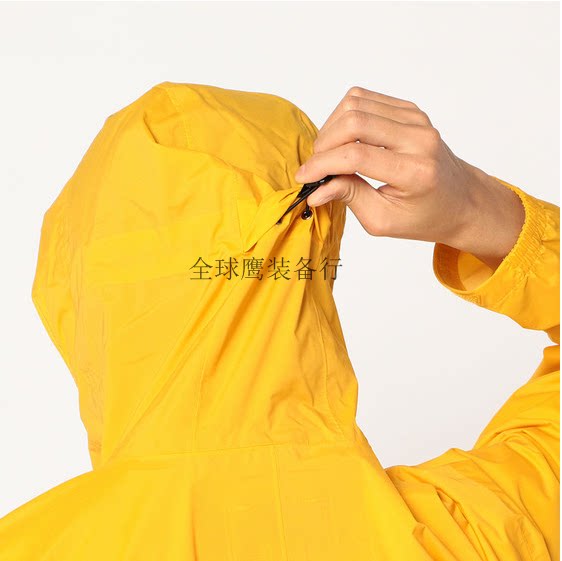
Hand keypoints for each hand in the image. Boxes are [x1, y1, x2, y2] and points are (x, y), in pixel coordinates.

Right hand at [295, 86, 524, 269]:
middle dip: (324, 143)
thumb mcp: (384, 221)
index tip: (304, 177)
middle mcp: (419, 139)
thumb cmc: (423, 216)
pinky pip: (365, 99)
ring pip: (356, 104)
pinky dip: (345, 117)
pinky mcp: (410, 110)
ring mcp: (416, 119)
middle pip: (354, 121)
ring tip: (329, 154)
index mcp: (415, 172)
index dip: (322, 164)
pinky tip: (344, 140)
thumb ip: (350, 198)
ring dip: (331, 128)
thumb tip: (317, 189)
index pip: (356, 155)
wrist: (461, 200)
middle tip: (316, 166)